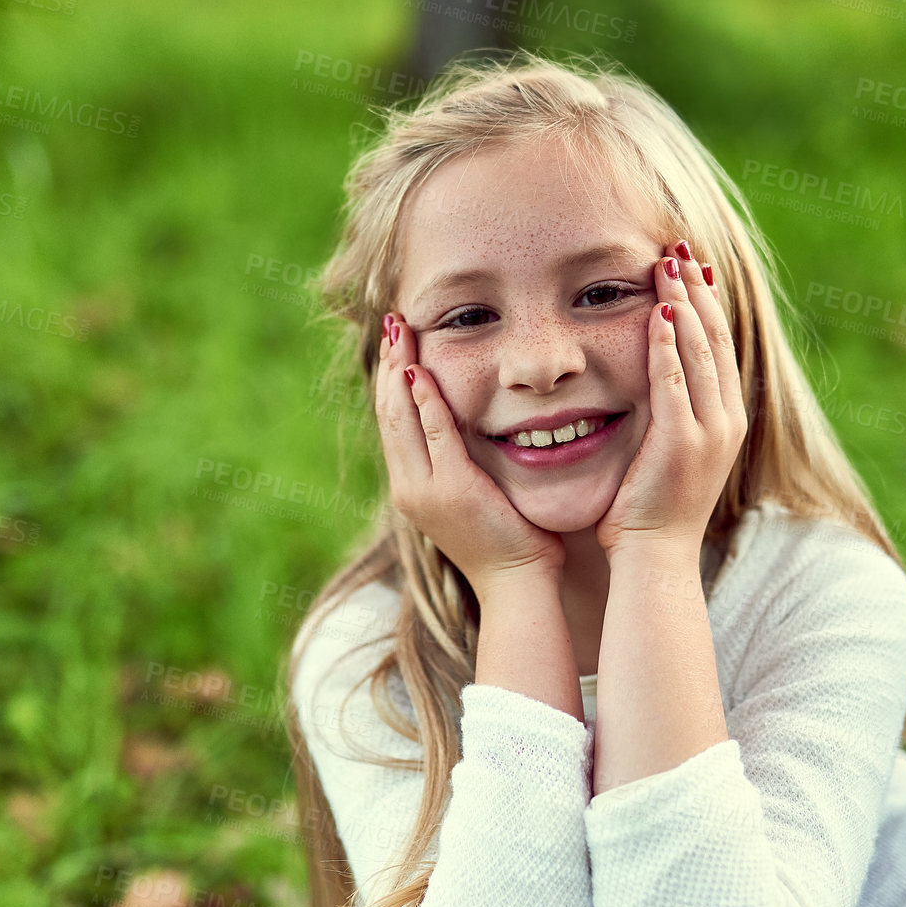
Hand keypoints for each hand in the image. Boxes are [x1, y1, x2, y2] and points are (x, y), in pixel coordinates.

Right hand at [375, 311, 565, 598]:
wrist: (518, 586)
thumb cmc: (513, 541)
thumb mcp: (480, 495)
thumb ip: (468, 462)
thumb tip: (476, 427)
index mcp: (413, 486)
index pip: (394, 420)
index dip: (392, 377)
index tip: (399, 340)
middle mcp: (409, 486)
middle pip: (387, 412)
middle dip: (389, 363)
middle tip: (394, 320)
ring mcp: (424, 490)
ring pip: (399, 419)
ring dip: (399, 370)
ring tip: (401, 331)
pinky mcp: (450, 490)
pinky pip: (433, 436)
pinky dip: (424, 401)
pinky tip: (421, 371)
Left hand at [595, 240, 747, 557]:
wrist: (654, 557)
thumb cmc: (647, 510)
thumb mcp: (666, 452)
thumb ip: (667, 413)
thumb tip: (653, 380)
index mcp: (726, 419)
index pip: (719, 346)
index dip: (706, 302)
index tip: (690, 265)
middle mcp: (727, 419)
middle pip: (716, 337)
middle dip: (697, 289)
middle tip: (678, 247)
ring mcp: (709, 430)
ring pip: (700, 350)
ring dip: (684, 302)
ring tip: (668, 262)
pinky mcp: (683, 441)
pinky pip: (675, 380)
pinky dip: (668, 343)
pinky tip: (658, 310)